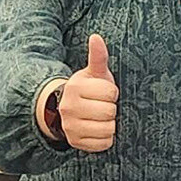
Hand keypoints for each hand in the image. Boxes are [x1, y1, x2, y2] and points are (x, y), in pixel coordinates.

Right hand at [60, 34, 118, 151]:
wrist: (67, 110)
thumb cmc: (89, 89)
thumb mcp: (94, 73)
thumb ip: (98, 57)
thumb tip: (96, 37)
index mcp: (75, 87)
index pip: (110, 93)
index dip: (112, 93)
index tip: (104, 93)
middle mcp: (69, 107)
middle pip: (109, 112)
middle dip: (111, 109)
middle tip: (102, 106)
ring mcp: (70, 127)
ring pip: (108, 129)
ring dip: (110, 125)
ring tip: (101, 118)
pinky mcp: (75, 142)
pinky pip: (104, 144)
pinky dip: (106, 139)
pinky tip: (99, 129)